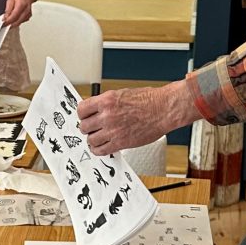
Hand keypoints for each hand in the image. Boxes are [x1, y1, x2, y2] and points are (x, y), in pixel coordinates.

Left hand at [2, 0, 35, 27]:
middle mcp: (26, 11)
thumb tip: (5, 17)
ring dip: (14, 23)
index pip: (13, 17)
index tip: (3, 23)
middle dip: (10, 24)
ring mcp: (28, 14)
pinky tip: (14, 18)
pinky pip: (22, 21)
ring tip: (8, 20)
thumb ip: (8, 9)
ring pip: (20, 23)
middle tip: (4, 23)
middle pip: (17, 22)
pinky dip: (17, 21)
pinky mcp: (29, 15)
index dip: (7, 22)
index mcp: (21, 5)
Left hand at [77, 81, 193, 156]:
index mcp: (107, 100)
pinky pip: (101, 150)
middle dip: (88, 127)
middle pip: (84, 126)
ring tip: (99, 137)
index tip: (85, 116)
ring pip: (91, 140)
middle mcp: (107, 115)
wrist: (163, 109)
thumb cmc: (148, 100)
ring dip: (93, 139)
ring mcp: (113, 130)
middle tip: (93, 128)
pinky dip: (99, 150)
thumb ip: (107, 103)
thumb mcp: (122, 94)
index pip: (82, 109)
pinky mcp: (120, 143)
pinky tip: (102, 146)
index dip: (83, 114)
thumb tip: (96, 110)